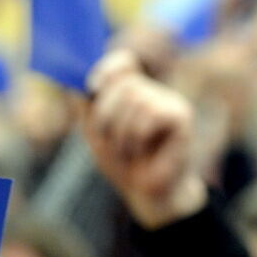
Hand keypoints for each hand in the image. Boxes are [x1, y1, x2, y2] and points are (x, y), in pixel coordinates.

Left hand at [81, 50, 205, 228]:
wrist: (146, 195)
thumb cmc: (123, 163)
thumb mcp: (95, 131)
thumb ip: (87, 103)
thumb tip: (74, 79)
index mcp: (135, 91)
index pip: (123, 61)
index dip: (107, 68)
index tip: (91, 86)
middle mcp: (155, 91)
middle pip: (124, 84)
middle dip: (107, 115)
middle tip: (111, 142)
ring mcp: (171, 102)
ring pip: (136, 100)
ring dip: (122, 133)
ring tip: (129, 152)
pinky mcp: (182, 116)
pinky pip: (151, 115)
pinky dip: (139, 137)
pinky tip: (146, 152)